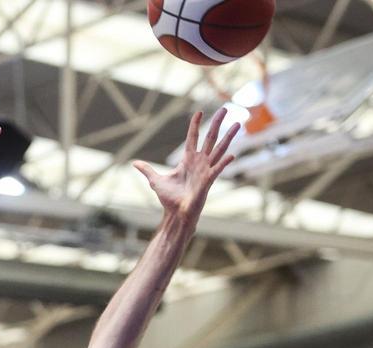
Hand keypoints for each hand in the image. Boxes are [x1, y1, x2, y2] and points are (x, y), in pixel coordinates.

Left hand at [133, 107, 239, 221]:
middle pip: (210, 138)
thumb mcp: (155, 181)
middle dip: (217, 123)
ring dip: (229, 137)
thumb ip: (147, 170)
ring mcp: (206, 170)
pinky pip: (217, 170)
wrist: (175, 214)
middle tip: (225, 108)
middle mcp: (200, 162)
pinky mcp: (208, 182)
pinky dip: (224, 163)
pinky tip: (232, 155)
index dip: (195, 125)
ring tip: (238, 124)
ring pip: (219, 150)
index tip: (199, 112)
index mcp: (188, 160)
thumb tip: (135, 163)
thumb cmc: (169, 199)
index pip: (193, 137)